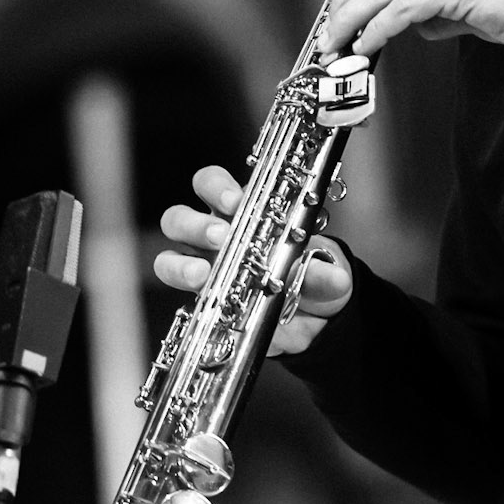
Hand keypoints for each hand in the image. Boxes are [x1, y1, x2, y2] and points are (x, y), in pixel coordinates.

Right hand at [155, 166, 352, 355]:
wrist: (309, 318)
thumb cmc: (308, 277)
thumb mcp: (322, 274)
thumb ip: (323, 274)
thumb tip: (335, 277)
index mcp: (241, 213)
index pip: (213, 185)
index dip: (217, 188)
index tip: (236, 200)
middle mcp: (213, 236)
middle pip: (179, 217)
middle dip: (195, 225)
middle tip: (220, 237)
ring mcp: (201, 268)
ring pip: (168, 255)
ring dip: (180, 263)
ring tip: (203, 274)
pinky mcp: (200, 300)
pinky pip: (180, 298)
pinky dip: (189, 299)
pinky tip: (205, 299)